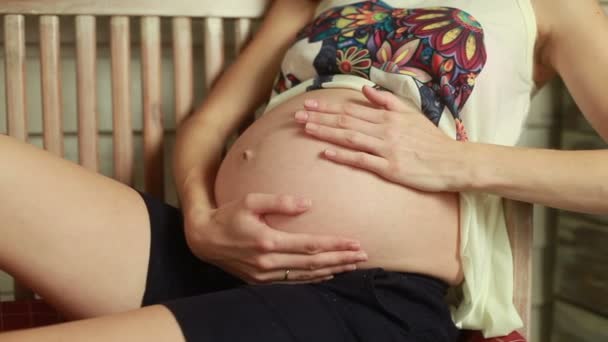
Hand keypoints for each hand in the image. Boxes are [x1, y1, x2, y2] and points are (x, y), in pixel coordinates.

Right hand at [184, 193, 367, 283]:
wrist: (203, 239)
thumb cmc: (228, 215)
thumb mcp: (250, 201)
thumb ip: (279, 201)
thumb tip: (308, 203)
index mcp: (268, 241)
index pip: (310, 245)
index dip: (335, 244)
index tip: (355, 242)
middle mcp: (268, 262)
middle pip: (314, 263)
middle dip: (341, 259)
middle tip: (363, 255)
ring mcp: (265, 275)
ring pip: (306, 276)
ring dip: (332, 270)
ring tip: (353, 265)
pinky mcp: (261, 281)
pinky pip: (293, 281)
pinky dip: (314, 279)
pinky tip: (328, 273)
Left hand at [294, 86, 470, 191]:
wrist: (453, 162)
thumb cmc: (431, 140)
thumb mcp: (411, 114)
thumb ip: (387, 101)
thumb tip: (366, 89)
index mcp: (388, 116)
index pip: (351, 109)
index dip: (328, 107)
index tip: (308, 104)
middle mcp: (384, 130)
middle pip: (345, 121)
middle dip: (319, 118)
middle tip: (296, 116)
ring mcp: (386, 149)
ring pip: (350, 138)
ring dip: (326, 133)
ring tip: (306, 129)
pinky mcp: (390, 169)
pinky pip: (362, 161)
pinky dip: (343, 155)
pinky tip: (327, 152)